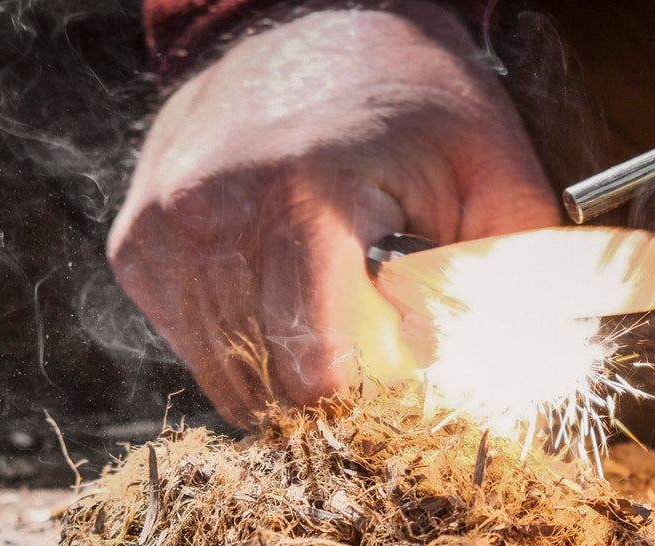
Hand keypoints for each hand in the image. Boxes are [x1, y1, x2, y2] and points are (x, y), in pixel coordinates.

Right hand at [108, 2, 558, 424]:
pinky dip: (244, 347)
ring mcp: (163, 232)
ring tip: (330, 307)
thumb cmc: (414, 106)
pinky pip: (195, 349)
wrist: (311, 27)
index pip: (317, 377)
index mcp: (306, 199)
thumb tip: (518, 397)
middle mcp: (214, 214)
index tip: (407, 366)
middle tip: (376, 342)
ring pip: (227, 381)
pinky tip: (281, 293)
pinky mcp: (136, 247)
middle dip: (335, 392)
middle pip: (270, 390)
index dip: (373, 400)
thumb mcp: (495, 181)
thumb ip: (513, 291)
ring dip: (288, 372)